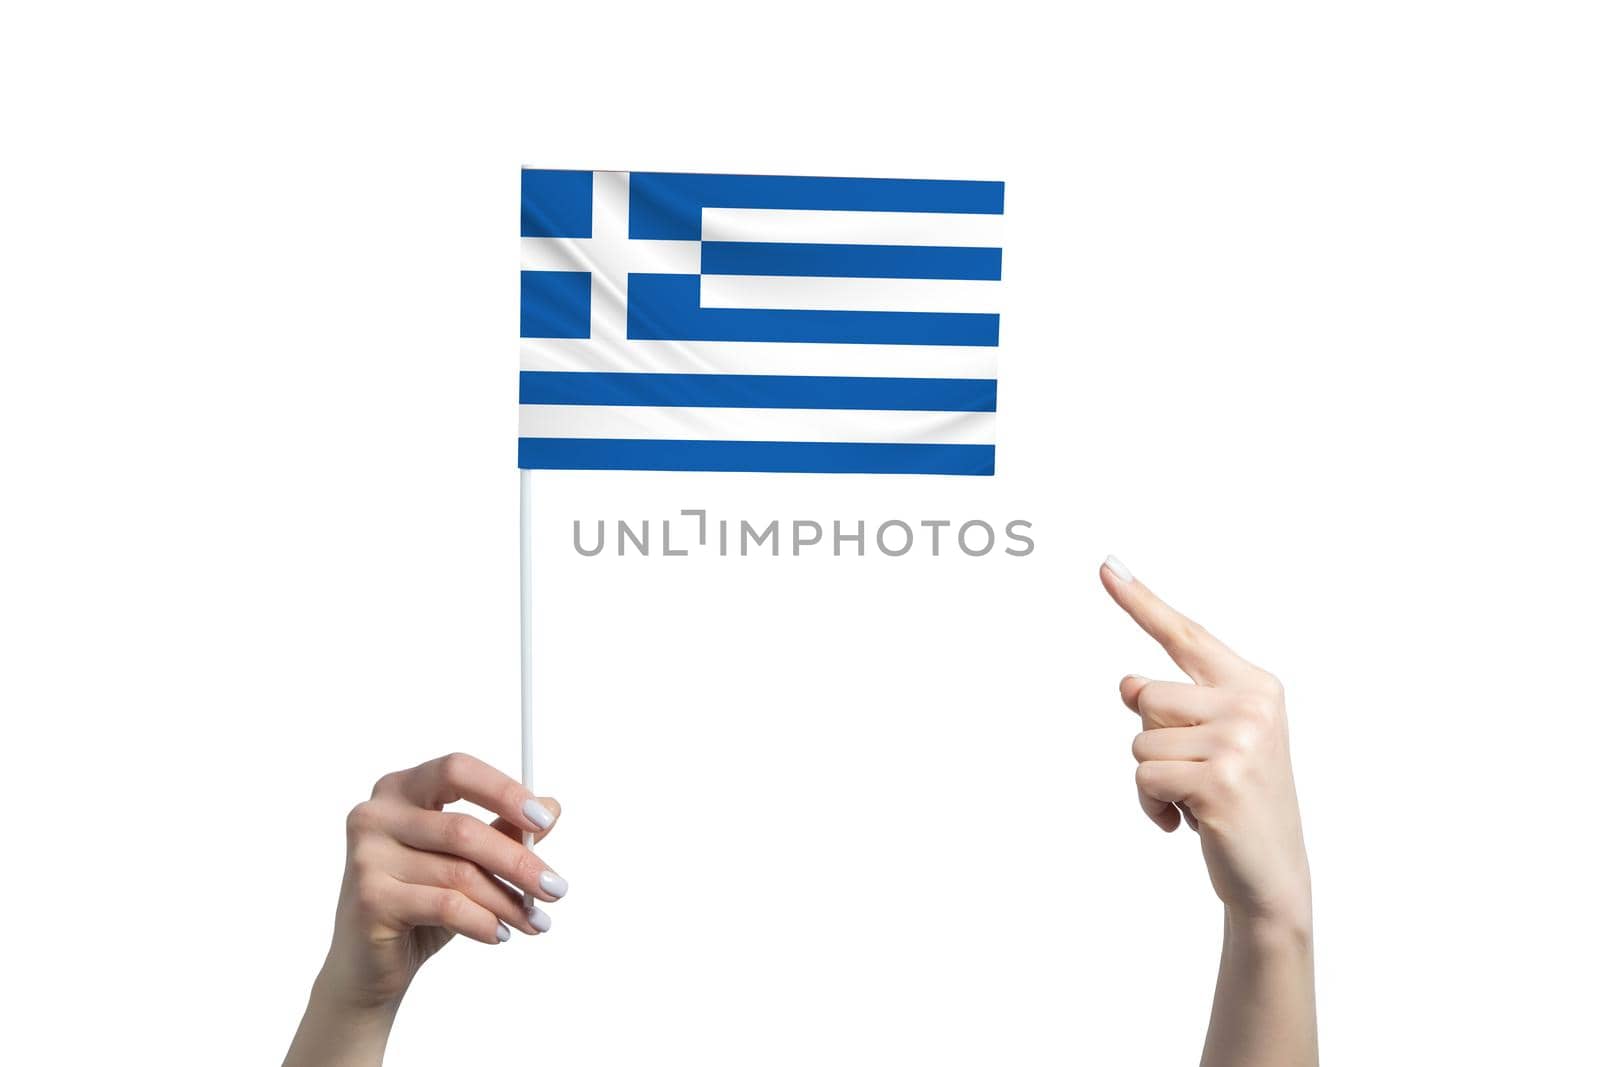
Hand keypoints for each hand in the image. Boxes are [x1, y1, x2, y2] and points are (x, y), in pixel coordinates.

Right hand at [285, 753, 564, 1066]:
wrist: (367, 965)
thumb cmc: (419, 902)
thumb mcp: (464, 862)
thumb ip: (501, 830)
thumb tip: (552, 805)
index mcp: (400, 789)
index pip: (457, 770)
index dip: (504, 791)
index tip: (544, 820)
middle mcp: (376, 815)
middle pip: (463, 829)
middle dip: (519, 862)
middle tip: (556, 888)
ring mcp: (367, 857)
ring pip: (460, 873)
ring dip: (508, 902)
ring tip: (535, 922)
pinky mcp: (371, 899)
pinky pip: (446, 906)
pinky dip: (483, 922)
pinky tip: (500, 934)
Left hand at [1101, 557, 1310, 929]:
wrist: (1273, 878)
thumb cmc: (1238, 804)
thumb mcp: (1215, 743)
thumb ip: (1179, 704)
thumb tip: (1128, 683)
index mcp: (1254, 685)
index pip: (1185, 634)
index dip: (1140, 600)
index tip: (1104, 565)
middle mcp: (1251, 704)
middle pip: (1143, 695)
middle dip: (1154, 740)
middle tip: (1196, 774)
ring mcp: (1238, 741)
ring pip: (1138, 741)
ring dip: (1152, 779)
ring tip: (1195, 800)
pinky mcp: (1218, 780)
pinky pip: (1143, 779)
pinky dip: (1151, 808)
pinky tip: (1186, 824)